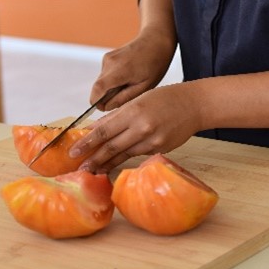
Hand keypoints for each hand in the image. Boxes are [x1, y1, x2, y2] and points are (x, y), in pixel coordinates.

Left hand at [71, 83, 201, 171]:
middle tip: (80, 168)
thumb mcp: (139, 100)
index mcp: (134, 111)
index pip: (105, 130)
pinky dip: (125, 157)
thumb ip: (117, 116)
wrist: (195, 105)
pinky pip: (138, 154)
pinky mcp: (160, 149)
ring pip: (124, 154)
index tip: (74, 151)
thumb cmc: (165, 98)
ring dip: (107, 162)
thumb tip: (95, 129)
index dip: (88, 143)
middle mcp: (143, 128)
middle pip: (112, 147)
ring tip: (94, 170)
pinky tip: (115, 162)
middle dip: (94, 159)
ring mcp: (153, 141)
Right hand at [90, 29, 175, 110]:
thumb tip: (105, 107)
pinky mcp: (107, 57)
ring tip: (130, 83)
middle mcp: (110, 62)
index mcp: (120, 70)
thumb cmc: (155, 64)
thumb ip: (124, 98)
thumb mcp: (145, 86)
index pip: (98, 89)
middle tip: (127, 95)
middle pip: (98, 87)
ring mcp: (107, 58)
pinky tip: (128, 76)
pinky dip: (113, 80)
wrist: (156, 40)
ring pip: (102, 81)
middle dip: (107, 96)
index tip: (106, 108)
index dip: (97, 102)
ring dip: (111, 88)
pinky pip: (105, 75)